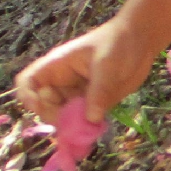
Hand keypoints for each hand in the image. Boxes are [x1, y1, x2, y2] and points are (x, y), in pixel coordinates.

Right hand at [16, 16, 155, 123]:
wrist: (141, 40)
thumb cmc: (118, 43)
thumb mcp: (107, 64)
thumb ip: (98, 92)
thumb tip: (90, 120)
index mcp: (57, 66)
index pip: (28, 83)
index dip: (28, 98)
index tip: (43, 108)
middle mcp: (62, 82)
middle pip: (45, 107)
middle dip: (56, 118)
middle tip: (76, 124)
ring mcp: (77, 94)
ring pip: (64, 117)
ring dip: (72, 127)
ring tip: (88, 130)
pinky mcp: (93, 103)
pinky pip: (83, 120)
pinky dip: (86, 128)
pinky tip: (95, 130)